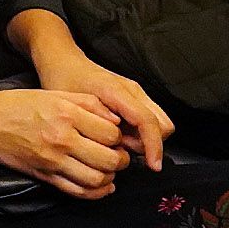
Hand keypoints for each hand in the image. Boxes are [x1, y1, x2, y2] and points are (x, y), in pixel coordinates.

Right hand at [0, 89, 128, 198]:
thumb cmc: (18, 105)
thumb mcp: (55, 93)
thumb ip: (89, 104)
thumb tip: (116, 119)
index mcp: (67, 115)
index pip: (111, 133)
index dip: (120, 136)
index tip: (115, 136)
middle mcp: (62, 140)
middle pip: (109, 159)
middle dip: (121, 160)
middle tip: (119, 155)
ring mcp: (53, 161)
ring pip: (97, 179)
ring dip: (110, 177)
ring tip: (109, 168)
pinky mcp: (45, 176)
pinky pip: (78, 191)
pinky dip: (96, 192)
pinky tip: (102, 185)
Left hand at [29, 56, 171, 170]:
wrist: (65, 62)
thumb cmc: (65, 81)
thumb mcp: (74, 106)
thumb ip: (96, 126)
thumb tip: (117, 146)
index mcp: (118, 91)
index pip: (148, 121)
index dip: (154, 146)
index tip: (153, 165)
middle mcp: (133, 91)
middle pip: (163, 126)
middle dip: (148, 143)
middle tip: (121, 146)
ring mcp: (137, 94)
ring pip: (160, 125)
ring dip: (144, 139)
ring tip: (117, 140)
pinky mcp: (135, 99)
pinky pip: (149, 121)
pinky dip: (140, 134)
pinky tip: (118, 134)